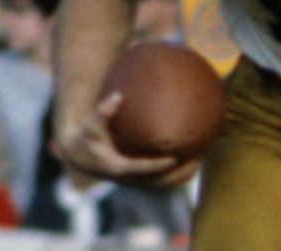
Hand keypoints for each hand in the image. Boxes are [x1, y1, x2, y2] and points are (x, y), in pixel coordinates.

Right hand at [55, 91, 184, 185]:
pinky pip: (161, 181)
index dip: (156, 166)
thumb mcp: (91, 124)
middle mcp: (128, 177)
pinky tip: (193, 160)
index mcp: (117, 167)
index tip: (173, 158)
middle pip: (157, 182)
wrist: (80, 154)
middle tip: (197, 158)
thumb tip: (117, 96)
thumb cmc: (87, 135)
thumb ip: (103, 111)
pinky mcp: (138, 178)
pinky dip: (177, 175)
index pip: (140, 169)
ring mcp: (134, 180)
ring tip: (201, 160)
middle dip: (177, 173)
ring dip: (181, 176)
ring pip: (162, 185)